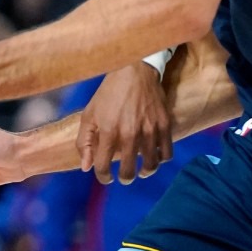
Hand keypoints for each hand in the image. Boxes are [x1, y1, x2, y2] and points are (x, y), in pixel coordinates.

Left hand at [78, 63, 171, 184]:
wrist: (134, 71)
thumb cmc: (109, 94)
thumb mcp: (89, 114)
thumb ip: (84, 142)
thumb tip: (86, 167)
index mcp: (109, 131)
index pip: (104, 166)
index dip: (103, 177)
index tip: (105, 177)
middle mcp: (130, 134)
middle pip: (129, 171)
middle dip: (124, 179)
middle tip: (123, 178)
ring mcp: (150, 130)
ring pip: (151, 165)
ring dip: (144, 172)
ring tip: (140, 171)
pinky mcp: (165, 125)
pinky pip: (167, 153)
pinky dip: (161, 160)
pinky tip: (154, 157)